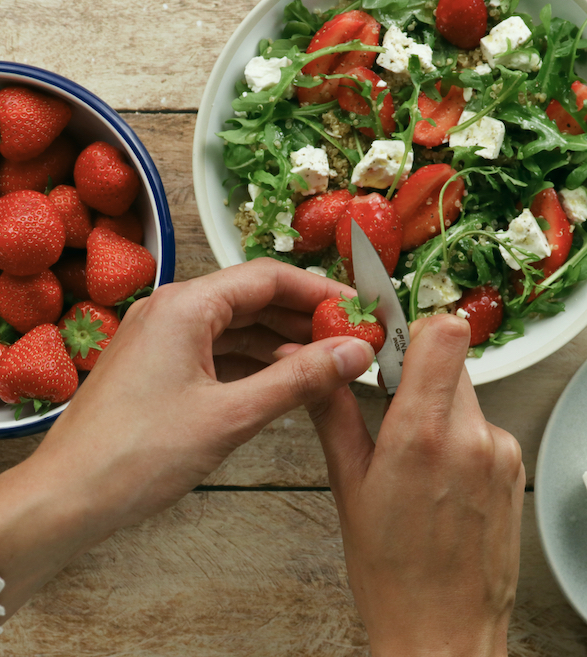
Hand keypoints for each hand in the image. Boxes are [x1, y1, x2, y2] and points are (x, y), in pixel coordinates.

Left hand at [0, 258, 373, 619]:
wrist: (68, 498)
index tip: (358, 310)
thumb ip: (299, 379)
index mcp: (185, 305)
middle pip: (254, 300)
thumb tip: (355, 352)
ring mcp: (164, 338)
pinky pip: (219, 353)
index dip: (319, 291)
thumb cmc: (138, 454)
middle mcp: (173, 310)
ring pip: (238, 329)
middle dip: (304, 319)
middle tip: (352, 339)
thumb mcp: (231, 415)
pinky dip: (255, 364)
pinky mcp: (161, 366)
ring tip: (329, 364)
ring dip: (282, 344)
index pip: (267, 278)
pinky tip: (287, 381)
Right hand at [305, 315, 524, 656]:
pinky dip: (459, 433)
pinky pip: (483, 424)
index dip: (415, 326)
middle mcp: (472, 436)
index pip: (443, 334)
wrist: (444, 630)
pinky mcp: (515, 466)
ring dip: (437, 405)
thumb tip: (316, 367)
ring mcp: (500, 452)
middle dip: (417, 371)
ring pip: (465, 392)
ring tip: (413, 453)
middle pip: (450, 359)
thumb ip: (333, 411)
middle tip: (390, 402)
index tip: (392, 340)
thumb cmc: (392, 569)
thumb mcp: (348, 483)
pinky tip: (439, 475)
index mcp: (421, 434)